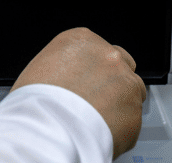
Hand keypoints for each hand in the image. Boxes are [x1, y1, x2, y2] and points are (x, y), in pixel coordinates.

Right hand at [11, 27, 146, 159]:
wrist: (48, 128)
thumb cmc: (36, 101)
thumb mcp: (40, 68)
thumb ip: (63, 67)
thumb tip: (69, 79)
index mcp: (81, 40)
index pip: (97, 48)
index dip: (91, 69)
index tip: (85, 82)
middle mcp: (108, 56)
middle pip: (120, 64)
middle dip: (110, 81)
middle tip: (93, 100)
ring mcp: (125, 82)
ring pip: (131, 92)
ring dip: (118, 103)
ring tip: (95, 119)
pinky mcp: (136, 111)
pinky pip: (132, 118)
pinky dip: (120, 126)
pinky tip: (99, 131)